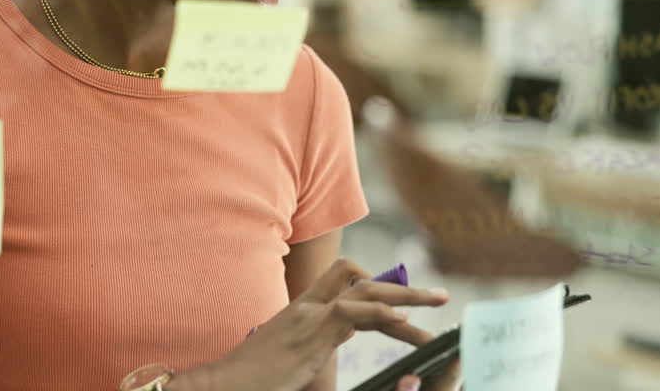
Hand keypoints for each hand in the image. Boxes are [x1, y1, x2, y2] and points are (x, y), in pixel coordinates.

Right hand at [185, 258, 449, 390]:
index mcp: (302, 312)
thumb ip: (314, 351)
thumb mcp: (291, 362)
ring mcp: (309, 317)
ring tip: (438, 305)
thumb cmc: (251, 381)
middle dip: (401, 288)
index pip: (344, 284)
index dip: (377, 289)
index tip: (403, 307)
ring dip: (406, 297)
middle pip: (360, 279)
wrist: (221, 386)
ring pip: (366, 290)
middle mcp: (306, 306)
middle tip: (437, 299)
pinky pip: (355, 312)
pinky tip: (408, 326)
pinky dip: (385, 314)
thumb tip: (331, 351)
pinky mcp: (310, 333)